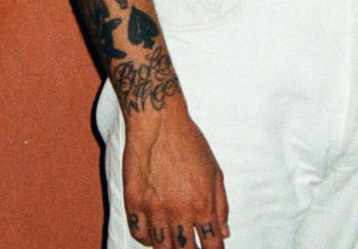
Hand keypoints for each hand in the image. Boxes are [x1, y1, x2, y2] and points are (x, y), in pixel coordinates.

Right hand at [123, 105, 229, 245]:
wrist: (159, 121)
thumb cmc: (189, 142)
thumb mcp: (215, 170)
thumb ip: (221, 204)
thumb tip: (224, 233)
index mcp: (202, 203)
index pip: (212, 244)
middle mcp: (178, 211)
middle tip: (192, 248)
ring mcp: (153, 209)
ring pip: (161, 248)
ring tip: (175, 244)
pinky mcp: (133, 203)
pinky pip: (139, 235)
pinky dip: (148, 239)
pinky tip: (155, 234)